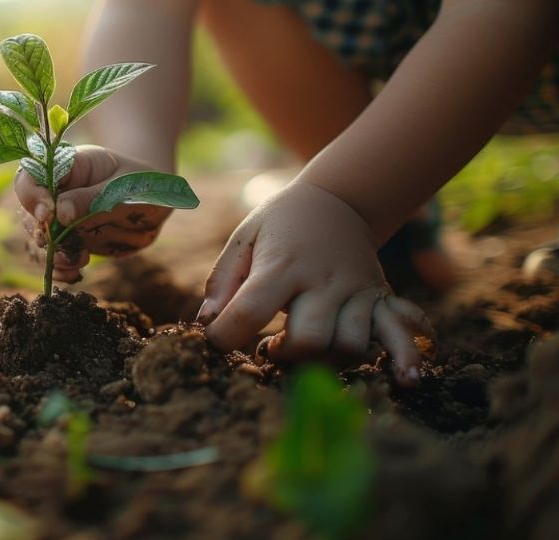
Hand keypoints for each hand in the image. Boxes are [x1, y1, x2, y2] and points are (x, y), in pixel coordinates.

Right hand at [16, 145, 172, 282]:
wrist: (153, 201)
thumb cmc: (140, 183)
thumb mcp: (122, 186)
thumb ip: (91, 198)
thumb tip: (59, 212)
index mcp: (67, 167)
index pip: (31, 176)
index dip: (32, 195)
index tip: (47, 214)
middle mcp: (56, 193)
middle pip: (28, 212)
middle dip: (41, 233)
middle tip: (63, 246)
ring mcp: (60, 219)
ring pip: (38, 238)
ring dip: (51, 255)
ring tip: (76, 262)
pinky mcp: (68, 241)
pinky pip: (53, 257)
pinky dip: (60, 270)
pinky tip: (73, 274)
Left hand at [197, 181, 433, 384]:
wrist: (339, 199)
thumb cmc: (281, 224)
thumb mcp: (245, 237)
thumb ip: (222, 281)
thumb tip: (205, 323)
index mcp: (284, 264)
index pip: (251, 310)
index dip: (226, 336)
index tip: (216, 342)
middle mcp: (325, 280)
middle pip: (311, 339)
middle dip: (285, 357)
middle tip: (269, 349)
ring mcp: (358, 291)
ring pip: (350, 346)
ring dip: (324, 361)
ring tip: (303, 348)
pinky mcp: (381, 300)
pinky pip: (400, 333)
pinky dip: (405, 359)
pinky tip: (406, 382)